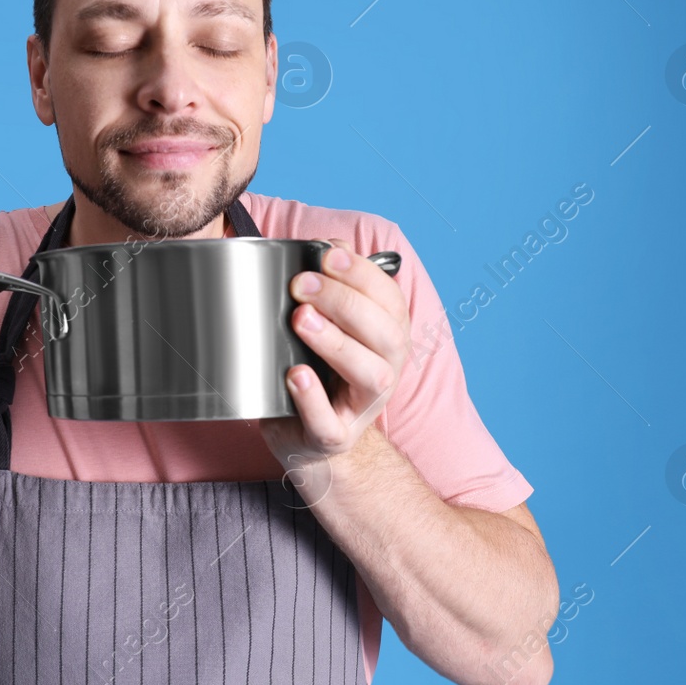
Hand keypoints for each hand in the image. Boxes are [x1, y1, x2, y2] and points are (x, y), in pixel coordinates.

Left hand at [259, 238, 410, 474]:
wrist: (309, 438)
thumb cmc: (319, 371)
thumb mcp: (329, 326)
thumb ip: (332, 287)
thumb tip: (329, 246)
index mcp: (388, 337)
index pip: (389, 299)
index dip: (362, 273)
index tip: (328, 254)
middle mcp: (386, 370)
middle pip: (385, 333)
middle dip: (344, 302)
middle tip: (302, 285)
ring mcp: (364, 407)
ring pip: (371, 375)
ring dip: (337, 343)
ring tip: (301, 321)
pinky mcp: (335, 436)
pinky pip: (330, 423)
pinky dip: (313, 399)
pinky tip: (296, 375)